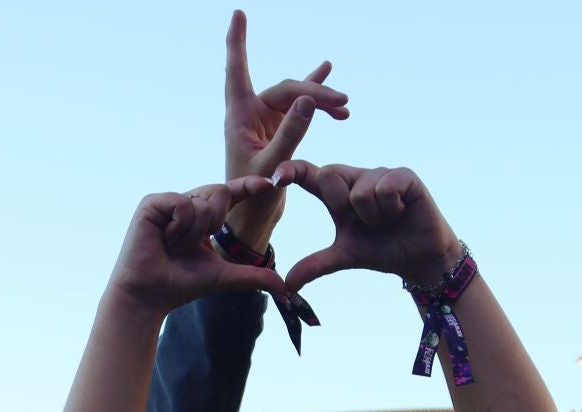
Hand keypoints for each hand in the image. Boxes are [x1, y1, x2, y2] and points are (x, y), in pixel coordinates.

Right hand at [105, 177, 287, 318]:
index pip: (230, 195)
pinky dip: (180, 226)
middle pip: (221, 192)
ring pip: (204, 199)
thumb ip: (254, 276)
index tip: (268, 185)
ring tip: (172, 246)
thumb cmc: (181, 285)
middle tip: (190, 246)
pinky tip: (163, 239)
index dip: (248, 187)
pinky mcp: (152, 203)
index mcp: (203, 217)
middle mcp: (186, 204)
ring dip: (194, 232)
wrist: (149, 295)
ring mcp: (168, 202)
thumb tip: (285, 288)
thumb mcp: (225, 277)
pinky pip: (182, 204)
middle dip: (214, 224)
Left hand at [222, 10, 347, 250]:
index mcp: (240, 117)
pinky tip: (327, 70)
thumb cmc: (252, 199)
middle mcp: (251, 114)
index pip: (237, 71)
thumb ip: (290, 134)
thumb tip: (308, 99)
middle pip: (286, 89)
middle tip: (343, 104)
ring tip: (345, 106)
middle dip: (314, 93)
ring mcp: (266, 120)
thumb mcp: (272, 167)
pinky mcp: (279, 129)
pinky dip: (314, 93)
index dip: (237, 42)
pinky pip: (300, 104)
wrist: (252, 221)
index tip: (237, 14)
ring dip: (321, 99)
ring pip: (297, 98)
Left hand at [272, 162, 463, 294]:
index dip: (292, 170)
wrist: (419, 259)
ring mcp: (380, 174)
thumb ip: (315, 265)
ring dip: (371, 216)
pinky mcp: (404, 176)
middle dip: (341, 205)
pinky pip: (383, 187)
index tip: (275, 177)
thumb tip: (286, 284)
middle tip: (362, 222)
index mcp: (338, 194)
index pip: (310, 174)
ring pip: (359, 189)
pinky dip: (389, 208)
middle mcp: (356, 178)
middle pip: (329, 173)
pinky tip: (401, 211)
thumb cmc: (381, 251)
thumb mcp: (344, 257)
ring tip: (386, 220)